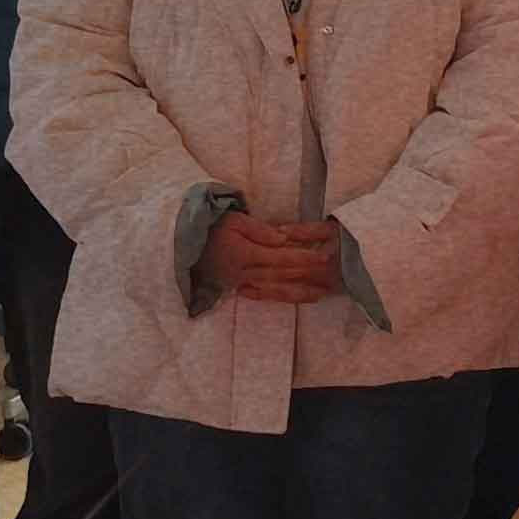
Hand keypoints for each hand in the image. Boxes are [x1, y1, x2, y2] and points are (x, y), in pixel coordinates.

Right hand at [206, 209, 341, 302]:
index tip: (323, 256)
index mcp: (245, 253)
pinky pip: (264, 296)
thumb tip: (283, 238)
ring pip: (275, 290)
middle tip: (332, 276)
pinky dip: (282, 298)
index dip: (302, 257)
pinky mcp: (239, 287)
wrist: (186, 245)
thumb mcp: (234, 220)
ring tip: (322, 294)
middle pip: (282, 275)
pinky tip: (299, 299)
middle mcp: (245, 271)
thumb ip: (259, 230)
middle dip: (307, 275)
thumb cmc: (213, 227)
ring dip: (300, 293)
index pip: (280, 257)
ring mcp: (242, 282)